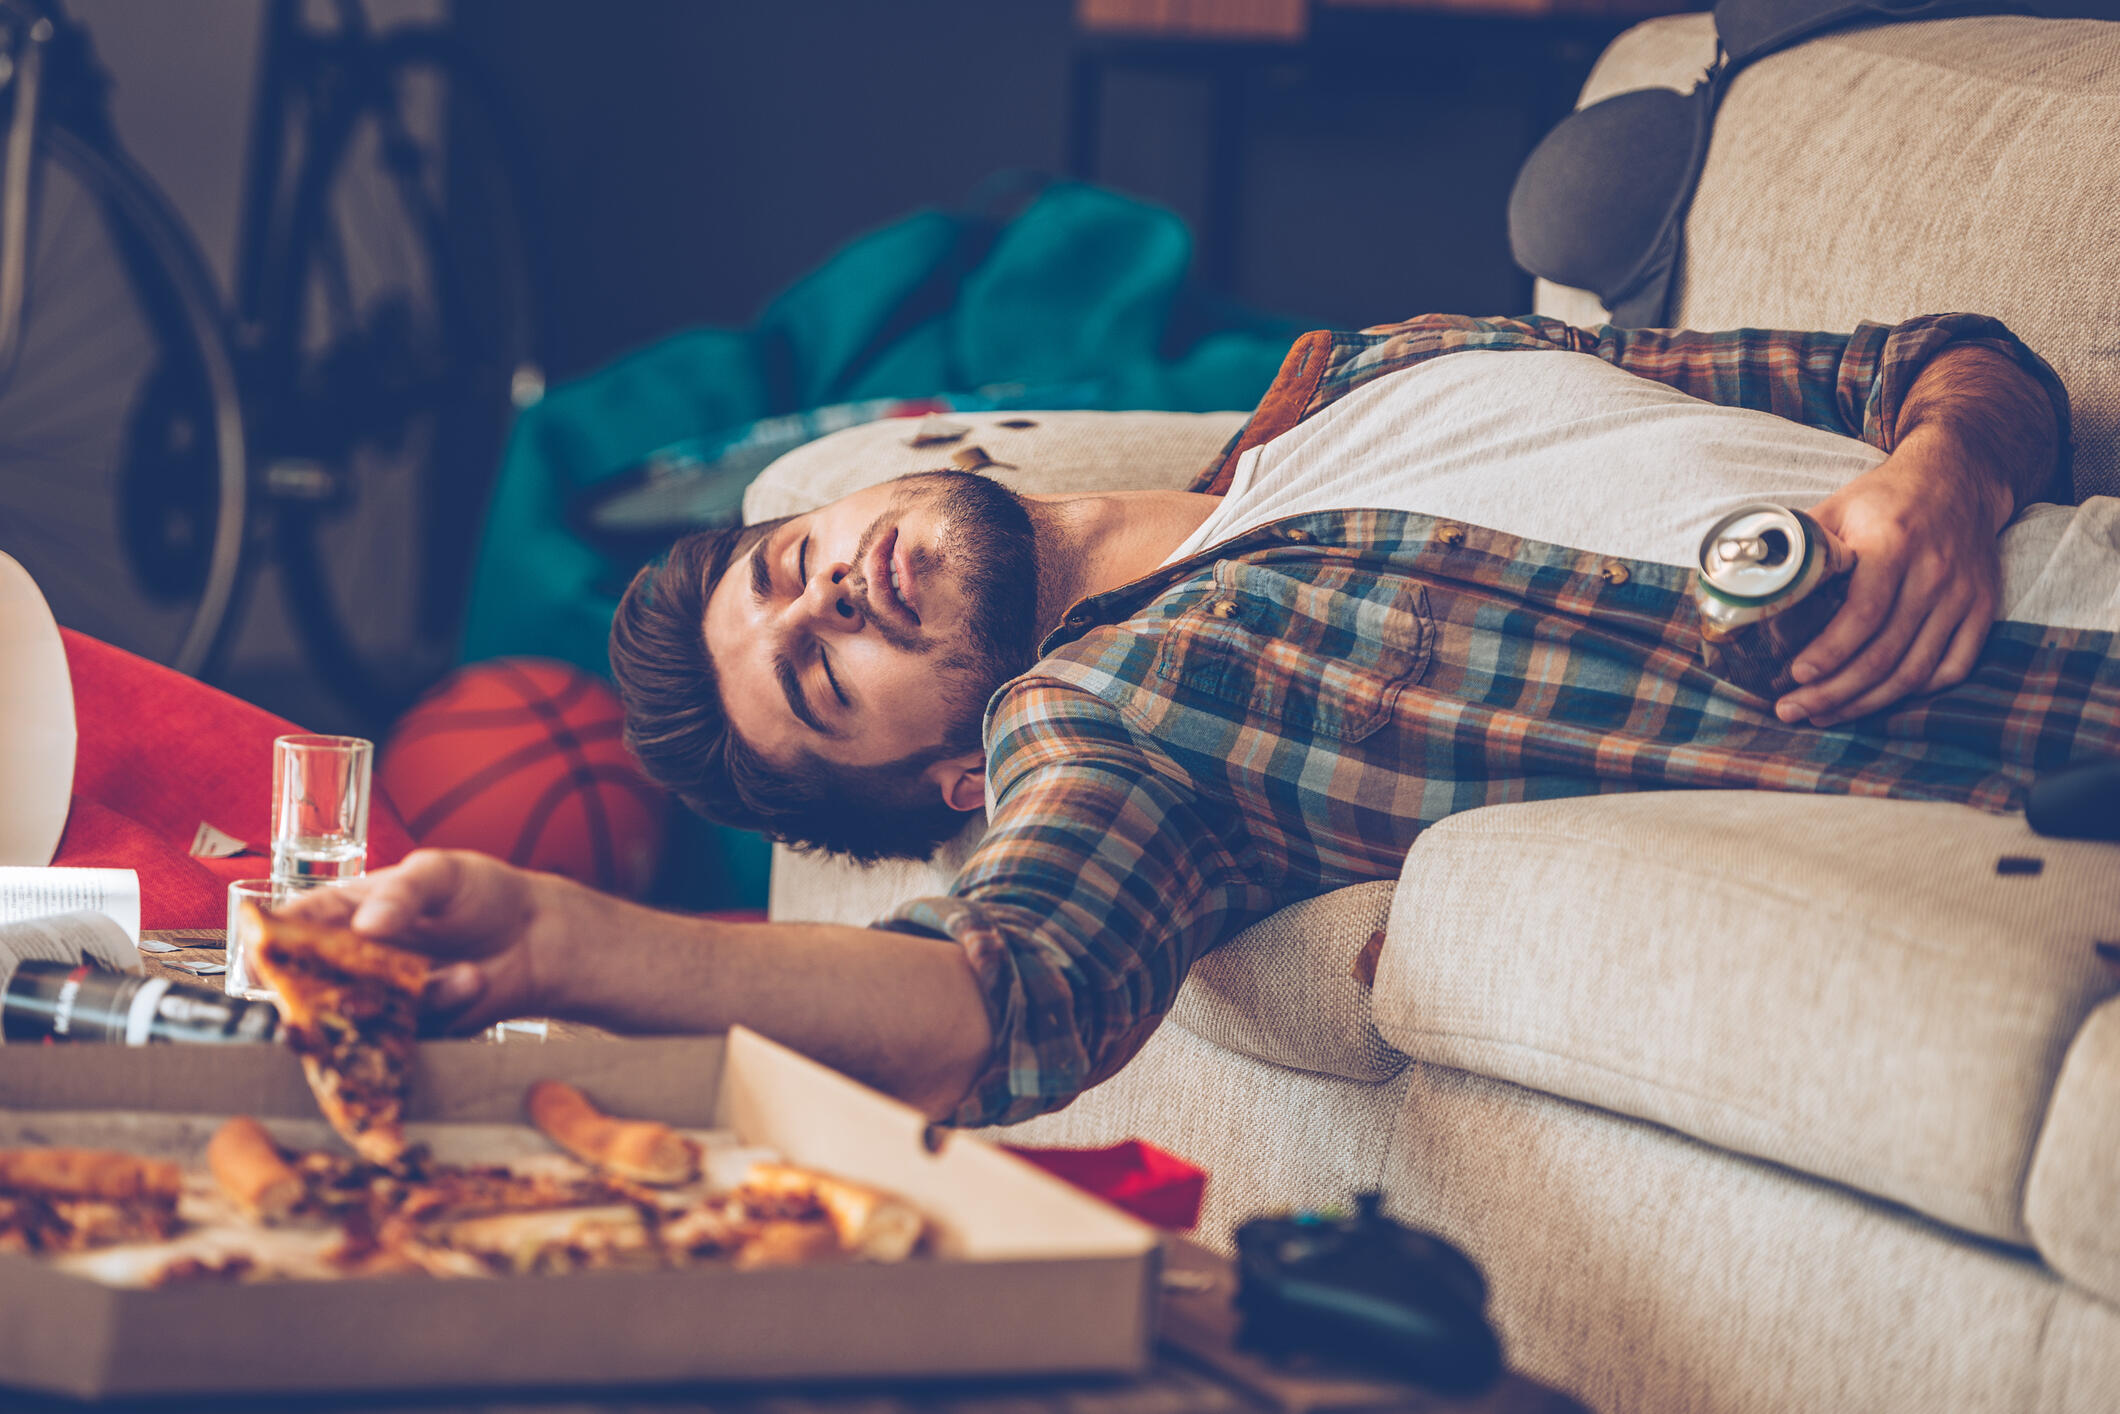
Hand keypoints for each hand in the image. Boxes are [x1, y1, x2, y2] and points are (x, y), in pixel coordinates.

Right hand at [279, 849, 565, 1034]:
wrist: (537, 936)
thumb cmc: (481, 893)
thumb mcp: (442, 873)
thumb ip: (405, 892)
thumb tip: (366, 924)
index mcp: (345, 912)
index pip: (291, 927)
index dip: (267, 944)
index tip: (261, 960)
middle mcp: (351, 961)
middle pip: (305, 987)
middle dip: (302, 1004)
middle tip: (307, 1014)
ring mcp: (378, 999)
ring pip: (351, 1020)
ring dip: (388, 1006)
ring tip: (451, 975)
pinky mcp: (410, 1031)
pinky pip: (404, 1033)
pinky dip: (438, 1009)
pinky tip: (471, 979)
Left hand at [1775, 426, 2006, 726]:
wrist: (1959, 477)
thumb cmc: (1886, 496)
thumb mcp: (1839, 505)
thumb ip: (1803, 544)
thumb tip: (1754, 577)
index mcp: (1893, 544)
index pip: (1863, 613)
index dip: (1830, 652)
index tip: (1796, 675)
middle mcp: (1933, 573)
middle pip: (1885, 653)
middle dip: (1835, 692)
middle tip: (1795, 710)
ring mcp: (1962, 594)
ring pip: (1916, 670)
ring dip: (1868, 702)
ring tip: (1824, 715)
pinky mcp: (1982, 608)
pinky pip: (1953, 667)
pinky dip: (1917, 691)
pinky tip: (1879, 698)